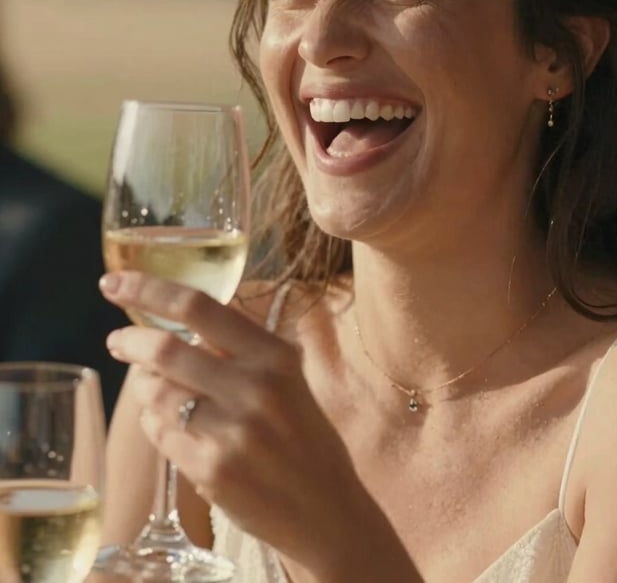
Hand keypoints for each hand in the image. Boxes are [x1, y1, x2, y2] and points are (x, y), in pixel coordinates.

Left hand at [100, 271, 397, 577]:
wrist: (326, 508)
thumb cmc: (304, 435)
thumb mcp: (287, 378)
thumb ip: (241, 349)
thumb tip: (178, 322)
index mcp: (275, 355)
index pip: (199, 307)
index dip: (149, 289)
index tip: (115, 282)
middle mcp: (255, 387)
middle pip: (165, 350)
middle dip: (129, 342)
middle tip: (118, 341)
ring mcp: (231, 432)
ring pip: (156, 395)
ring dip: (144, 389)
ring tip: (154, 391)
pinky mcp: (211, 471)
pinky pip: (160, 434)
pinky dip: (155, 423)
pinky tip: (171, 425)